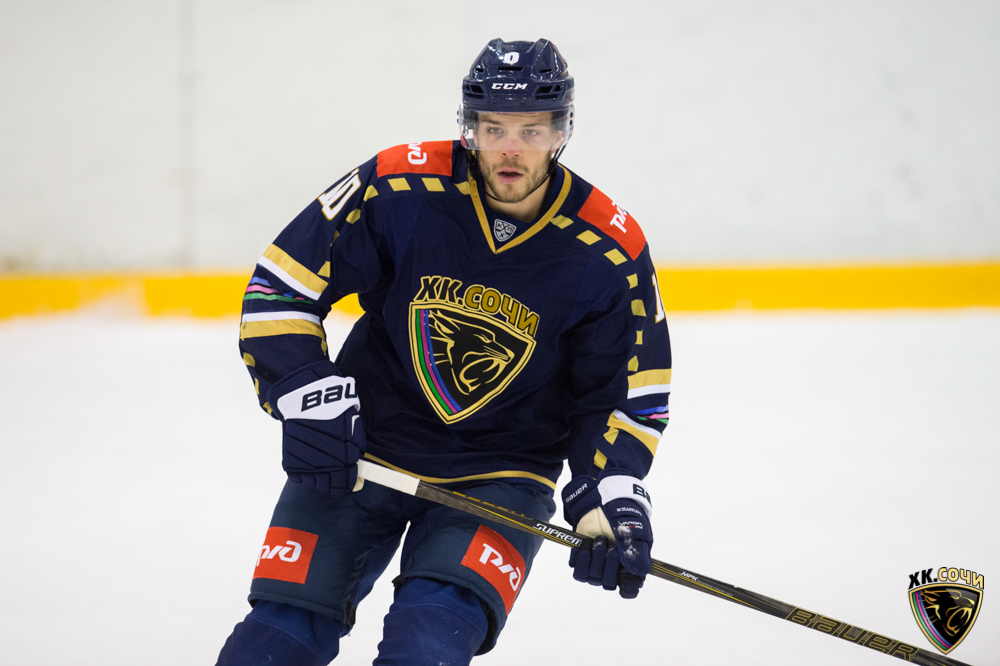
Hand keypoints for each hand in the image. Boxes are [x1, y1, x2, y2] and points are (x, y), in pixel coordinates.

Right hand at [268, 361, 365, 497]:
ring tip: (322, 465)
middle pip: (330, 488)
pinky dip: (305, 473)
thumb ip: (357, 451)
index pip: (347, 483)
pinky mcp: (291, 463)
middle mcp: (325, 465)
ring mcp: (306, 465)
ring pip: (315, 485)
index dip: (350, 483)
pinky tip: (309, 461)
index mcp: (344, 458)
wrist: (306, 398)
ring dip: (320, 479)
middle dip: (335, 484)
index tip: (351, 482)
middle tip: (336, 474)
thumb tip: (359, 476)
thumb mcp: (353, 427)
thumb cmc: (334, 410)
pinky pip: (300, 478)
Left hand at [561, 474, 653, 598]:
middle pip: (608, 584)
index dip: (626, 587)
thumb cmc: (625, 516)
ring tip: (600, 540)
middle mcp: (613, 570)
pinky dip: (582, 557)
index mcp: (631, 567)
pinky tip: (587, 543)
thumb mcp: (636, 532)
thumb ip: (638, 553)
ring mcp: (597, 565)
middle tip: (611, 545)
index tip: (624, 576)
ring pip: (592, 578)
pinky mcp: (581, 559)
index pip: (629, 590)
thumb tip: (637, 573)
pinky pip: (578, 570)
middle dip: (609, 563)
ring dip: (596, 558)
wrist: (604, 501)